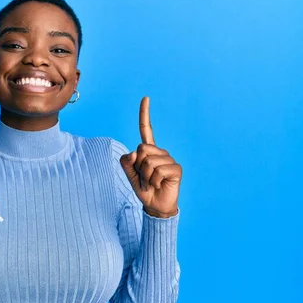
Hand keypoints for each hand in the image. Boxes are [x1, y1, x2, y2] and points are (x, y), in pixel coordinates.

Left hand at [119, 97, 181, 217]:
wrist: (155, 205)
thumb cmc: (143, 188)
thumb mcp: (129, 175)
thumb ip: (126, 162)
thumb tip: (134, 152)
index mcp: (148, 151)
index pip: (146, 129)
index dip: (144, 114)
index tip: (146, 98)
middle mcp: (160, 152)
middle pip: (142, 149)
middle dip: (138, 167)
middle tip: (144, 178)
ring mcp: (169, 159)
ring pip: (148, 162)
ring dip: (146, 177)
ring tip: (152, 183)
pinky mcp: (176, 169)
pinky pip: (158, 171)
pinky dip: (154, 181)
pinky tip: (159, 185)